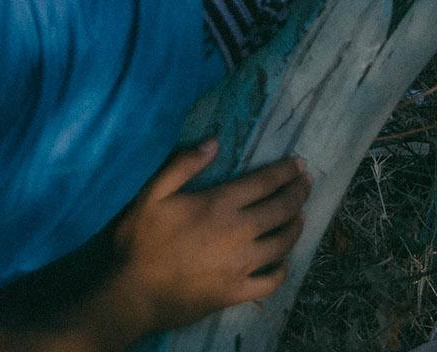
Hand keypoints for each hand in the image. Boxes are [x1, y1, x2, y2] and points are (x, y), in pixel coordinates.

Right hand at [104, 142, 309, 337]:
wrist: (130, 294)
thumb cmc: (139, 242)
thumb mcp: (151, 194)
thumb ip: (183, 165)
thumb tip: (214, 141)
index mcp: (220, 204)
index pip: (265, 182)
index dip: (286, 171)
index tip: (300, 163)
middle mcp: (239, 232)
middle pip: (281, 209)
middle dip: (299, 192)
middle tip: (307, 183)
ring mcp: (241, 265)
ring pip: (283, 243)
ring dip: (296, 226)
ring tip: (301, 216)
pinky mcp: (236, 292)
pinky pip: (271, 282)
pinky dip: (283, 270)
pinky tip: (284, 263)